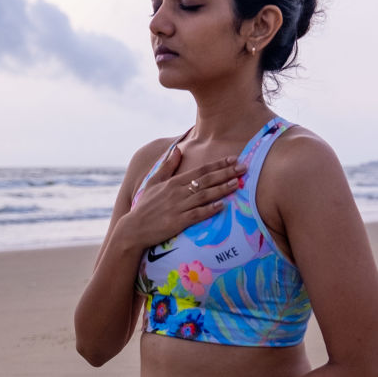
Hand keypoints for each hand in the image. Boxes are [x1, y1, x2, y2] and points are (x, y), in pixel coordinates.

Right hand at [117, 147, 245, 249]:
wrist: (133, 228)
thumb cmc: (145, 206)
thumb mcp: (154, 182)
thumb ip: (167, 166)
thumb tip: (177, 149)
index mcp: (173, 182)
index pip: (200, 170)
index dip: (218, 164)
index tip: (234, 159)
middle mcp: (177, 192)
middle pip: (205, 180)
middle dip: (226, 173)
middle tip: (244, 168)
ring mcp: (178, 207)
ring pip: (203, 196)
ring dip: (221, 189)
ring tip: (237, 183)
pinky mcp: (177, 222)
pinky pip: (196, 215)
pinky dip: (209, 210)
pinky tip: (221, 206)